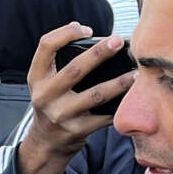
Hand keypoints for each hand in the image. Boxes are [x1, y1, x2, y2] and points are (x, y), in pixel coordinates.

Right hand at [16, 23, 134, 173]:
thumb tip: (88, 34)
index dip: (66, 33)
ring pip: (96, 95)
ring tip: (135, 74)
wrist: (45, 143)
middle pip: (75, 69)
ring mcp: (61, 115)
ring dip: (119, 83)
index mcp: (36, 78)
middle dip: (99, 53)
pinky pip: (104, 117)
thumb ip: (59, 62)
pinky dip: (119, 107)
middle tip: (118, 42)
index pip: (46, 46)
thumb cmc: (52, 104)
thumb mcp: (45, 83)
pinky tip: (131, 99)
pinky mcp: (77, 131)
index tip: (86, 30)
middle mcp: (45, 96)